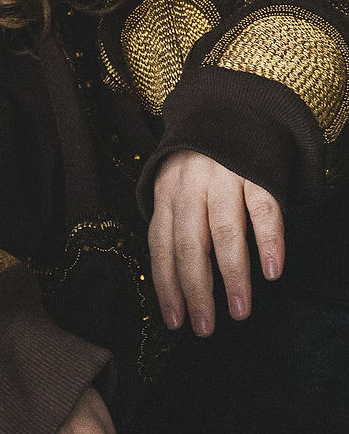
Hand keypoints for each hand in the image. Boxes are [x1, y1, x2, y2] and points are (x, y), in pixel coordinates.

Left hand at [149, 150, 284, 336]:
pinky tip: (272, 271)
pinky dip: (269, 241)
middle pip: (190, 245)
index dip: (167, 286)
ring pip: (225, 232)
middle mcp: (191, 185)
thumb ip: (176, 225)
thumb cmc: (202, 161)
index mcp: (166, 193)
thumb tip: (175, 283)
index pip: (161, 247)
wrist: (232, 106)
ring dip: (233, 276)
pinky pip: (264, 209)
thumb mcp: (176, 185)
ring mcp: (224, 176)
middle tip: (204, 327)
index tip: (175, 321)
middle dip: (197, 290)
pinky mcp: (258, 170)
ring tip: (239, 310)